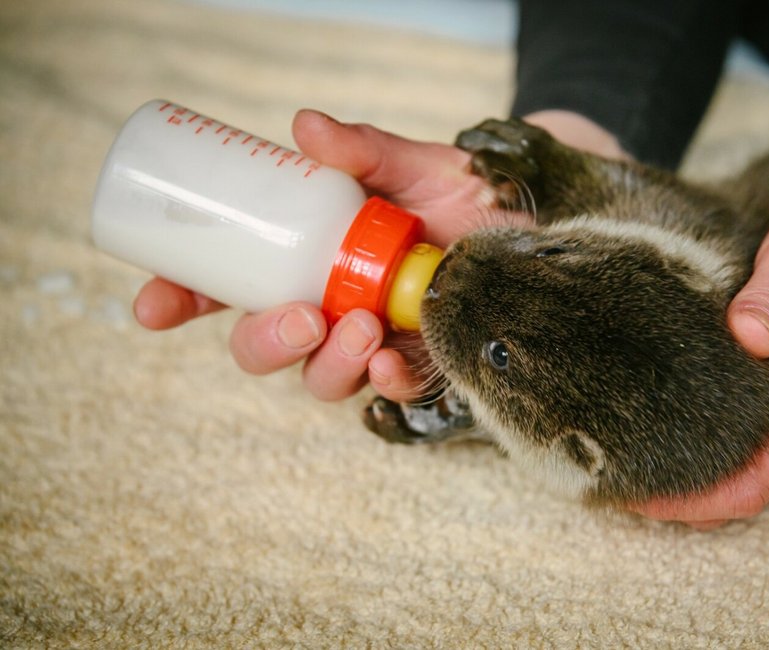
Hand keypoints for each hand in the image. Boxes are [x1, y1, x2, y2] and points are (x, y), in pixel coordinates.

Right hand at [134, 110, 492, 401]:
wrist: (532, 220)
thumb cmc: (461, 194)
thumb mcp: (412, 165)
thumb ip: (364, 150)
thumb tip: (304, 126)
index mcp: (307, 260)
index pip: (228, 286)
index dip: (183, 297)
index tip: (155, 303)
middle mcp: (327, 306)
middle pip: (263, 345)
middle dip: (263, 342)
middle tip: (300, 317)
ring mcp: (369, 342)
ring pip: (318, 378)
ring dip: (326, 363)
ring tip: (359, 326)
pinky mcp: (416, 366)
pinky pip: (386, 393)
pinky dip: (384, 383)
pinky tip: (392, 363)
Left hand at [632, 77, 768, 527]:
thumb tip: (744, 336)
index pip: (753, 486)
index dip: (691, 501)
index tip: (633, 494)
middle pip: (747, 492)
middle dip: (683, 498)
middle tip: (613, 479)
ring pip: (754, 474)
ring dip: (698, 479)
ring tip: (632, 464)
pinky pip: (762, 448)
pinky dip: (718, 455)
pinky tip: (674, 435)